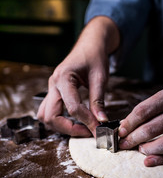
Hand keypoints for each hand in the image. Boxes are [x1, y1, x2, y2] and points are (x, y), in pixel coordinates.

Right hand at [37, 16, 119, 136]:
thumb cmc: (95, 56)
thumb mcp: (100, 78)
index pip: (72, 107)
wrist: (89, 44)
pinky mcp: (54, 90)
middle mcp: (53, 83)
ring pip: (45, 115)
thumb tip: (101, 121)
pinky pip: (49, 110)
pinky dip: (59, 119)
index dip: (87, 121)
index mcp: (63, 77)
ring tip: (80, 127)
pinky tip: (74, 119)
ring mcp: (52, 87)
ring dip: (60, 126)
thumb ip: (98, 100)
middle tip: (87, 132)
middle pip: (50, 116)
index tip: (99, 129)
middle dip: (68, 129)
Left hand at [119, 83, 162, 166]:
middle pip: (152, 128)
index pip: (144, 111)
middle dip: (134, 138)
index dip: (129, 123)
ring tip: (139, 149)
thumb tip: (127, 123)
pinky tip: (149, 160)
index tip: (120, 131)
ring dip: (148, 149)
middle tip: (123, 144)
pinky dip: (162, 158)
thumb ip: (151, 107)